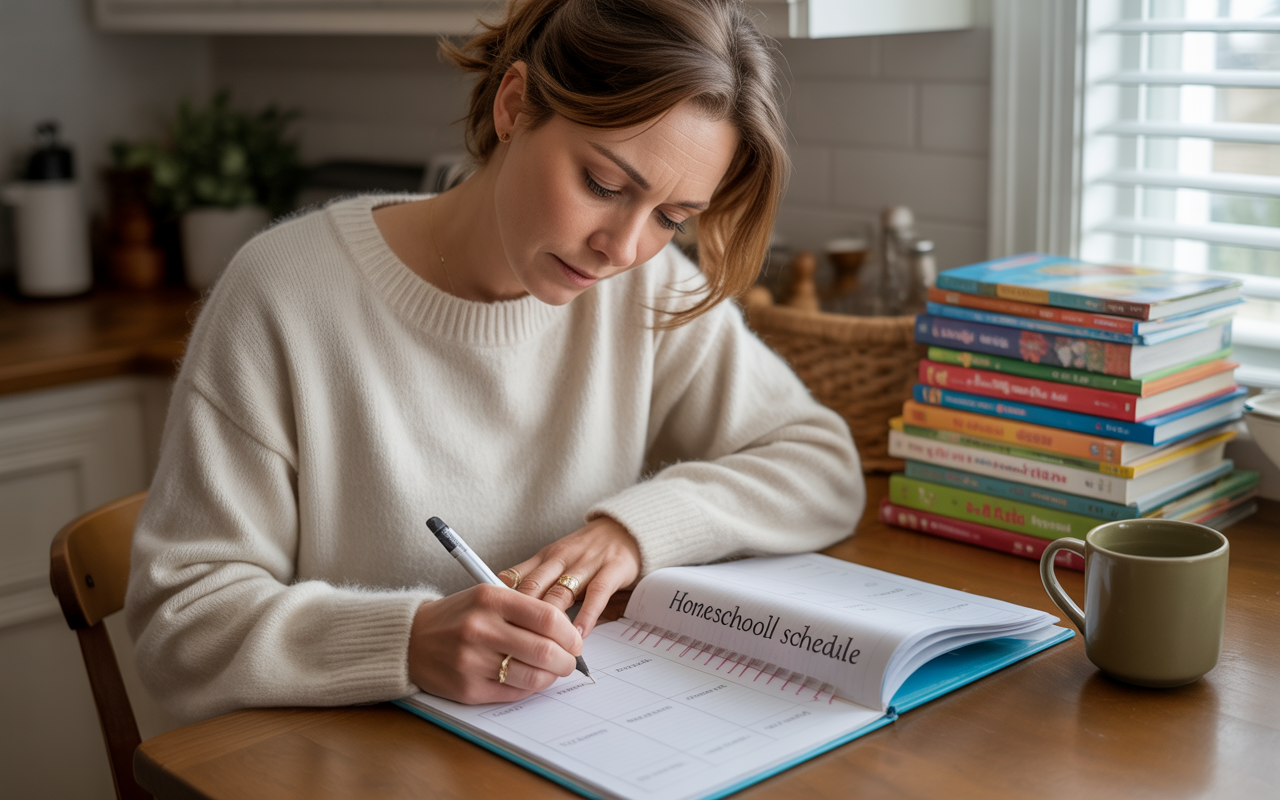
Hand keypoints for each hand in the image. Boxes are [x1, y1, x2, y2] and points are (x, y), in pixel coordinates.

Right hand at [407, 583, 581, 704]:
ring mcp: (473, 661)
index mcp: (490, 598)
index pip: (548, 617)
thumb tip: (566, 633)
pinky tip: (528, 679)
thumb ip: (524, 609)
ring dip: (552, 677)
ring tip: (552, 671)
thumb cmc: (456, 616)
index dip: (570, 633)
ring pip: (533, 677)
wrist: (410, 639)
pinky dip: (529, 688)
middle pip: (546, 650)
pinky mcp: (468, 688)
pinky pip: (514, 693)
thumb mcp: (486, 596)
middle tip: (570, 660)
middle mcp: (481, 628)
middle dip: (568, 660)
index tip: (574, 640)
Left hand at [501, 516, 641, 637]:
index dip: (501, 604)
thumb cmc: (585, 551)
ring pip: (562, 591)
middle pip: (534, 587)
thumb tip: (501, 604)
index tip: (490, 627)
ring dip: (552, 621)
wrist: (624, 529)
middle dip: (521, 616)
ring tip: (546, 647)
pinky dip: (587, 614)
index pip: (515, 579)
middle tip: (513, 644)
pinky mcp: (612, 568)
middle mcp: (561, 558)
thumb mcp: (553, 560)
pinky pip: (597, 593)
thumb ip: (531, 579)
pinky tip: (580, 633)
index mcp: (544, 558)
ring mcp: (586, 563)